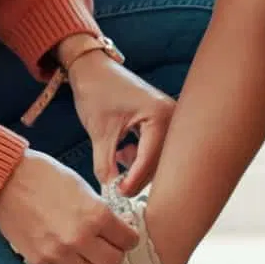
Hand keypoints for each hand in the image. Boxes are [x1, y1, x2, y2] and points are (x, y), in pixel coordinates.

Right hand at [0, 151, 136, 263]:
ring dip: (91, 260)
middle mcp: (81, 238)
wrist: (5, 180)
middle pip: (113, 261)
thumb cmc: (42, 176)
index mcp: (96, 215)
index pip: (128, 240)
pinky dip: (68, 259)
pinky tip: (60, 242)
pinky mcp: (41, 259)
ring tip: (83, 246)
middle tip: (107, 243)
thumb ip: (101, 212)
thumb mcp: (82, 187)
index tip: (124, 235)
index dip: (128, 237)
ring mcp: (60, 252)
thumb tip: (114, 228)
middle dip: (113, 252)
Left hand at [64, 46, 174, 194]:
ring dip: (138, 165)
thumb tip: (111, 192)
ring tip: (116, 160)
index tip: (118, 194)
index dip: (134, 180)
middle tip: (117, 187)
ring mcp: (169, 118)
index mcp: (159, 115)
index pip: (150, 159)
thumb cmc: (96, 92)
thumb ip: (106, 165)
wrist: (93, 69)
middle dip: (138, 175)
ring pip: (158, 157)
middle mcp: (171, 116)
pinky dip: (140, 155)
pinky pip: (157, 148)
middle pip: (159, 161)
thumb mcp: (100, 133)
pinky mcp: (162, 121)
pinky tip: (122, 152)